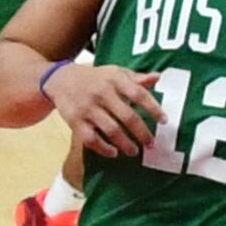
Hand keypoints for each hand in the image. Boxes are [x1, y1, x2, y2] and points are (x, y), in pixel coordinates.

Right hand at [47, 60, 166, 157]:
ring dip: (126, 143)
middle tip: (151, 144)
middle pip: (127, 116)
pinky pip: (91, 139)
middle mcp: (101, 93)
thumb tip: (158, 78)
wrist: (60, 79)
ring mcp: (87, 108)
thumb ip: (136, 78)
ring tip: (135, 151)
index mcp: (114, 79)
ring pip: (111, 130)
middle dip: (142, 133)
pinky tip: (114, 153)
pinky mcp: (75, 121)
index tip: (164, 121)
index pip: (138, 94)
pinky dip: (104, 149)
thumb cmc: (95, 77)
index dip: (153, 108)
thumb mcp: (115, 72)